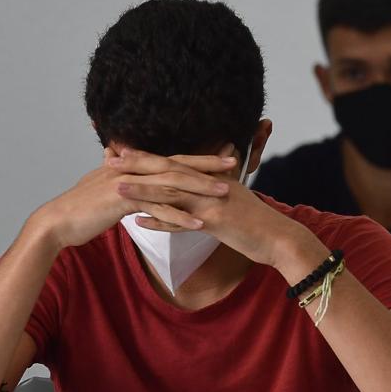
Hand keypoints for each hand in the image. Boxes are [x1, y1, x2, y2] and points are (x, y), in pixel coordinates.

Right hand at [29, 147, 233, 250]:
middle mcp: (132, 169)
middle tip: (234, 163)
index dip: (195, 157)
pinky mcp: (122, 200)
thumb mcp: (99, 185)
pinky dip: (179, 216)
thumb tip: (113, 158)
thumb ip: (113, 172)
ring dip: (200, 188)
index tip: (219, 156)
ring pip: (171, 183)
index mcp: (131, 165)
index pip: (170, 158)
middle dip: (206, 164)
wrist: (57, 222)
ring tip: (226, 193)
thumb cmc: (79, 209)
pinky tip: (199, 224)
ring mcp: (128, 183)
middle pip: (176, 164)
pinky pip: (157, 208)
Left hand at [112, 146, 318, 269]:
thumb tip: (186, 198)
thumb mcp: (231, 204)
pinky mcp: (218, 220)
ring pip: (173, 192)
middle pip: (169, 169)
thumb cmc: (256, 225)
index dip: (148, 156)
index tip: (123, 152)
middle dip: (138, 164)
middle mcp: (211, 184)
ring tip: (115, 188)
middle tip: (109, 159)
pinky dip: (162, 221)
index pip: (175, 162)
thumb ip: (208, 197)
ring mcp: (214, 201)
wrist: (281, 240)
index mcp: (213, 177)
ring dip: (143, 190)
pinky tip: (139, 223)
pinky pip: (185, 220)